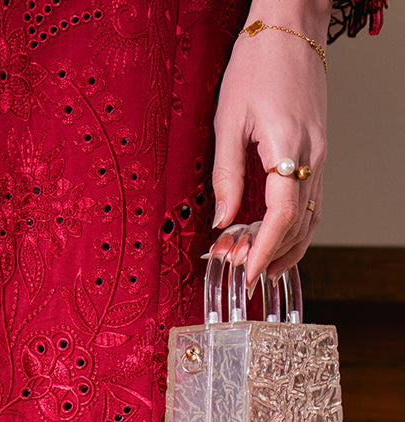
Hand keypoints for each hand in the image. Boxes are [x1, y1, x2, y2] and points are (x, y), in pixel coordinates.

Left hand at [211, 12, 328, 286]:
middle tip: (239, 272)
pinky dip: (295, 227)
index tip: (245, 275)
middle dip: (271, 255)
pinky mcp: (318, 149)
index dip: (263, 251)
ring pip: (309, 217)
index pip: (281, 217)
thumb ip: (226, 176)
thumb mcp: (228, 121)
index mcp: (288, 148)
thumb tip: (221, 221)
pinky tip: (274, 239)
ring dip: (285, 246)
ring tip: (256, 265)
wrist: (291, 25)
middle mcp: (312, 155)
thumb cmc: (257, 63)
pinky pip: (311, 201)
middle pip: (298, 225)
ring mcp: (320, 153)